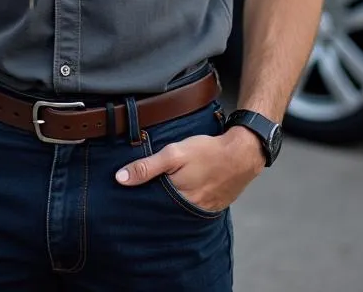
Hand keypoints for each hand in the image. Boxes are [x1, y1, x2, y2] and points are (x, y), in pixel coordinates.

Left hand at [114, 125, 265, 213]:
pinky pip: (192, 209)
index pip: (150, 205)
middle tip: (137, 196)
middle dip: (150, 204)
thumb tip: (120, 179)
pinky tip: (177, 194)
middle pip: (163, 210)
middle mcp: (190, 210)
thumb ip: (147, 167)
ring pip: (177, 210)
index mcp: (177, 198)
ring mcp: (202, 210)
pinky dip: (183, 202)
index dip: (137, 200)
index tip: (124, 197)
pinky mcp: (212, 207)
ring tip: (156, 194)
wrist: (242, 154)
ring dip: (167, 204)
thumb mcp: (173, 154)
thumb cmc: (206, 152)